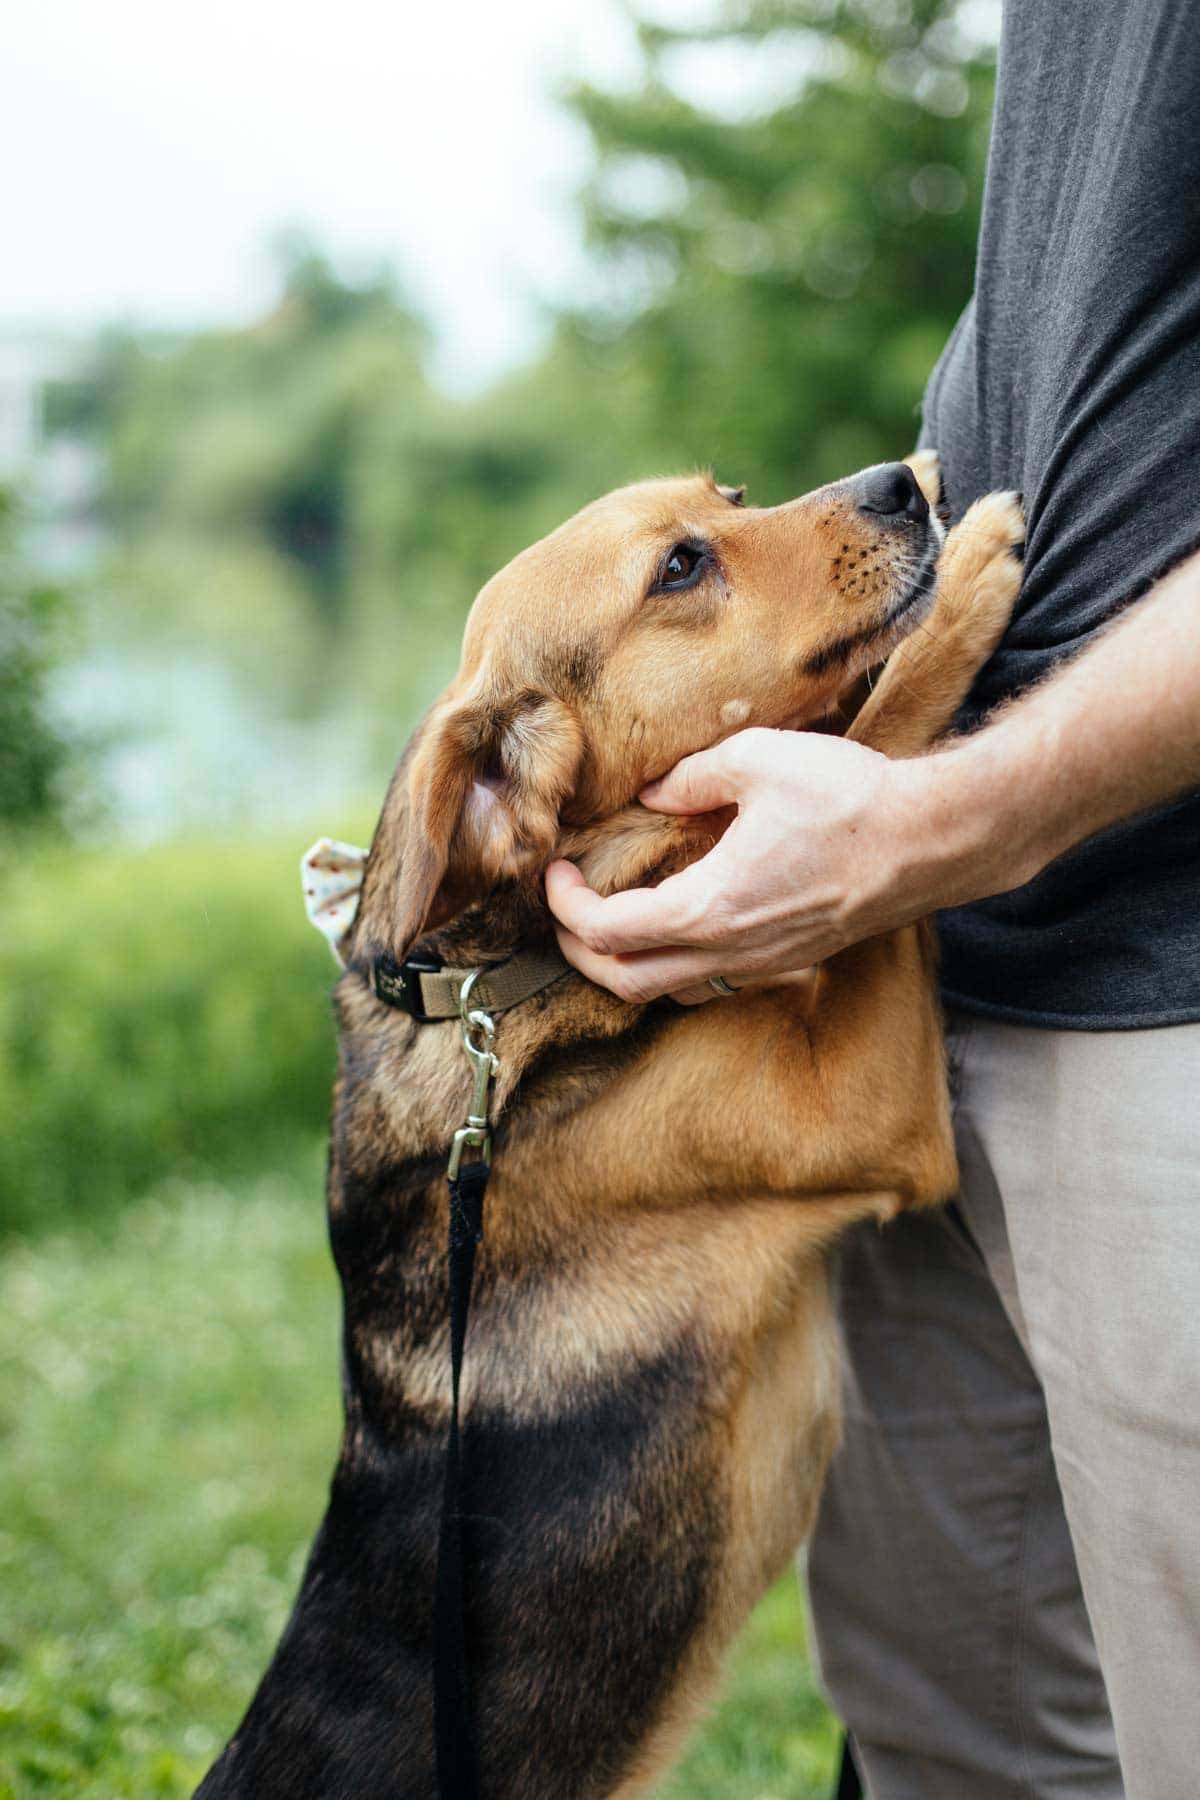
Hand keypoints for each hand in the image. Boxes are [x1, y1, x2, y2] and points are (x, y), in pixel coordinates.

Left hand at [546, 727, 948, 1005]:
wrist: (931, 841)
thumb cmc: (851, 799)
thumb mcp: (759, 761)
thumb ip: (692, 777)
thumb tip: (654, 791)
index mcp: (710, 907)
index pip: (606, 931)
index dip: (565, 905)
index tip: (556, 870)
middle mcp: (729, 951)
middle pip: (624, 983)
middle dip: (578, 953)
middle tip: (566, 907)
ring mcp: (761, 964)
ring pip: (666, 993)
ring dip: (623, 967)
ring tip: (607, 922)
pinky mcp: (786, 961)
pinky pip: (709, 984)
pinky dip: (672, 967)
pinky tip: (673, 926)